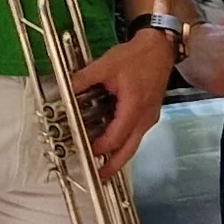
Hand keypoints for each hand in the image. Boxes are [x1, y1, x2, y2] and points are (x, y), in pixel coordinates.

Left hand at [71, 28, 176, 171]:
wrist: (159, 48)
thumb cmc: (136, 57)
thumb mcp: (105, 65)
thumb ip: (83, 79)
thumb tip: (65, 89)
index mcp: (134, 108)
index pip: (116, 137)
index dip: (99, 148)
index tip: (84, 151)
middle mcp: (144, 117)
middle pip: (129, 149)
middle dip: (114, 165)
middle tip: (99, 175)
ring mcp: (149, 117)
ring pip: (134, 144)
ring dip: (119, 155)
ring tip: (103, 165)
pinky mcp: (149, 114)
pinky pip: (136, 134)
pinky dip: (124, 142)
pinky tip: (111, 142)